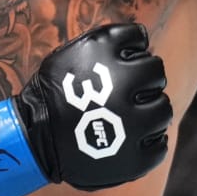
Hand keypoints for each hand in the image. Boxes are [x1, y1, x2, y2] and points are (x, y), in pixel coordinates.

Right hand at [0, 23, 172, 195]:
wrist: (33, 139)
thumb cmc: (53, 94)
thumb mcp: (71, 54)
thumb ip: (107, 44)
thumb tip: (142, 39)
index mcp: (106, 54)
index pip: (141, 39)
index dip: (132, 52)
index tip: (122, 64)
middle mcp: (125, 84)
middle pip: (157, 74)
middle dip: (145, 80)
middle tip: (129, 93)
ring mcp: (134, 123)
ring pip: (164, 110)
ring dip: (151, 111)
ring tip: (131, 117)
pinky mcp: (136, 156)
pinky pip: (160, 145)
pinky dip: (150, 142)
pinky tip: (131, 140)